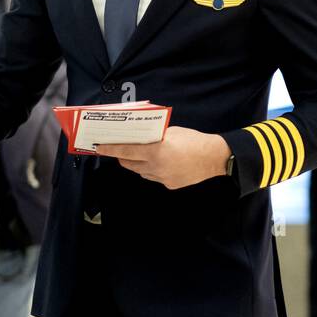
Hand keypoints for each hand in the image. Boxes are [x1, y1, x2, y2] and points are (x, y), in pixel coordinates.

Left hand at [95, 126, 229, 189]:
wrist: (217, 159)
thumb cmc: (196, 141)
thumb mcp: (172, 132)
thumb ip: (154, 136)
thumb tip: (141, 137)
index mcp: (156, 151)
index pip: (125, 151)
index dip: (110, 149)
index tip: (99, 147)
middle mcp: (156, 166)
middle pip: (128, 163)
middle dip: (121, 156)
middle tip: (118, 148)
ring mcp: (162, 178)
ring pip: (140, 171)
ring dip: (136, 163)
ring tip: (139, 153)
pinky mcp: (169, 184)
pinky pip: (153, 176)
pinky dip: (150, 169)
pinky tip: (157, 162)